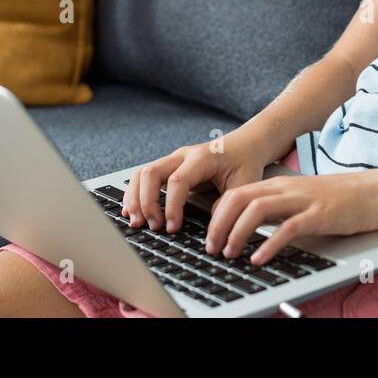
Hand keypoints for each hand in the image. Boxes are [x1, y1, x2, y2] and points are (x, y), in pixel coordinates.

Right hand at [121, 132, 277, 235]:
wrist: (245, 145)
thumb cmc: (245, 163)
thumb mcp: (244, 184)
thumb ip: (228, 205)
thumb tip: (211, 231)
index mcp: (202, 157)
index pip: (178, 181)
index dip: (172, 206)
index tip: (172, 228)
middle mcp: (182, 155)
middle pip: (152, 173)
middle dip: (147, 202)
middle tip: (152, 226)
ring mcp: (172, 160)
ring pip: (142, 173)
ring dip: (135, 198)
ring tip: (136, 222)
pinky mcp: (168, 167)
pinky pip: (144, 177)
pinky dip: (135, 193)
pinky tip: (132, 211)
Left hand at [203, 171, 377, 265]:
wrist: (374, 192)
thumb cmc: (338, 199)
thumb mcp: (300, 198)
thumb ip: (276, 207)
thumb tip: (249, 225)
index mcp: (278, 184)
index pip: (236, 193)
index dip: (217, 214)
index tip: (209, 235)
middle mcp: (285, 188)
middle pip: (239, 199)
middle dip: (219, 224)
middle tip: (211, 248)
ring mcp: (302, 199)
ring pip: (257, 210)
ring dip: (237, 233)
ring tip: (230, 253)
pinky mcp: (319, 214)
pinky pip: (288, 228)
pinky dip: (269, 244)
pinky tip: (259, 258)